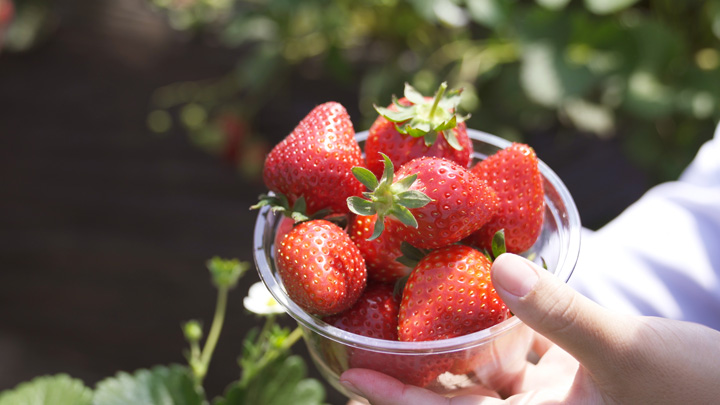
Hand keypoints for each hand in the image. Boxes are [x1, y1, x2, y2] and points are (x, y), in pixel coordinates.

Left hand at [341, 253, 719, 403]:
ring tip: (408, 311)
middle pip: (458, 400)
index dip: (399, 402)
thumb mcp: (628, 350)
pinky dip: (497, 326)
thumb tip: (500, 264)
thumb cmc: (703, 390)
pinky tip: (478, 294)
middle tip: (363, 340)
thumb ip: (562, 311)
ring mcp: (553, 402)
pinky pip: (518, 354)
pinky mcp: (569, 379)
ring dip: (451, 346)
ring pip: (485, 376)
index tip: (349, 380)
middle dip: (412, 376)